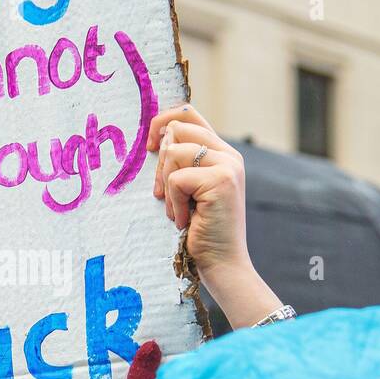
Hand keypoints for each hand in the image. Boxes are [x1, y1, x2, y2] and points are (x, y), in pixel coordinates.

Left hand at [148, 105, 281, 327]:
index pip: (189, 114)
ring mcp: (228, 165)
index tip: (150, 145)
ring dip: (166, 186)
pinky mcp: (222, 180)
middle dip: (160, 162)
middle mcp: (229, 154)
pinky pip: (177, 178)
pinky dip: (174, 202)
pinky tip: (185, 220)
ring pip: (174, 152)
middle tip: (163, 195)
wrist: (222, 265)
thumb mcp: (187, 191)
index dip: (163, 121)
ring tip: (178, 211)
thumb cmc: (199, 232)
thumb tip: (157, 138)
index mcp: (221, 153)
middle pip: (178, 128)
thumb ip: (180, 163)